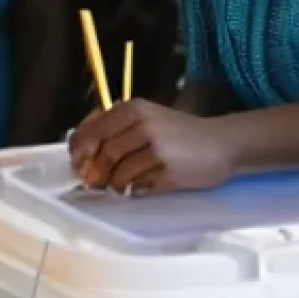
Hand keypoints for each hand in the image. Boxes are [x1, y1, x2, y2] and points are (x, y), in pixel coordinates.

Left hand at [69, 100, 236, 194]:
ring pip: (119, 171)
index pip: (93, 129)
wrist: (222, 142)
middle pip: (104, 151)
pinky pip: (139, 184)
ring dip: (114, 183)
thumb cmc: (178, 133)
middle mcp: (142, 123)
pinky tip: (138, 187)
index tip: (77, 165)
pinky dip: (133, 189)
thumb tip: (81, 154)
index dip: (80, 150)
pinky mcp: (168, 167)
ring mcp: (156, 145)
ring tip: (119, 185)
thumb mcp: (146, 120)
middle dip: (94, 171)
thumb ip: (116, 131)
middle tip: (92, 183)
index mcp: (133, 108)